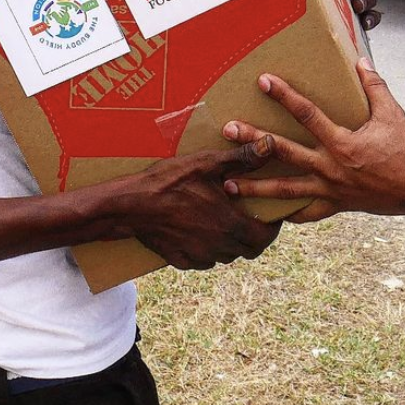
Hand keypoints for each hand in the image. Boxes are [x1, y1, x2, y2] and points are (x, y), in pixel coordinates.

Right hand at [101, 138, 280, 269]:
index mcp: (229, 225)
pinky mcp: (180, 260)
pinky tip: (201, 230)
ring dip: (231, 243)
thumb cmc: (170, 181)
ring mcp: (198, 256)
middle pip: (249, 251)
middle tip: (251, 217)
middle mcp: (217, 246)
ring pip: (226, 256)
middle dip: (255, 236)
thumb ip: (242, 158)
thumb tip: (270, 144)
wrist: (130, 205)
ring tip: (226, 220)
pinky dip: (208, 250)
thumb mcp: (207, 163)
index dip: (273, 228)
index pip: (265, 237)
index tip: (272, 216)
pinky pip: (203, 260)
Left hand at [220, 60, 404, 222]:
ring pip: (285, 190)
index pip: (307, 114)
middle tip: (228, 131)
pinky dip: (288, 213)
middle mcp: (331, 168)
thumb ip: (374, 87)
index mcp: (343, 143)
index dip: (284, 96)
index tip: (263, 82)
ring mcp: (331, 190)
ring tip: (228, 185)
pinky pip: (307, 213)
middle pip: (284, 152)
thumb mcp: (393, 114)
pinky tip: (269, 214)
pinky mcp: (337, 205)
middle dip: (253, 141)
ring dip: (255, 187)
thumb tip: (361, 61)